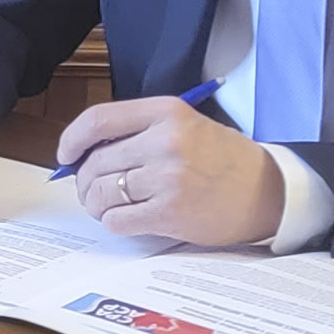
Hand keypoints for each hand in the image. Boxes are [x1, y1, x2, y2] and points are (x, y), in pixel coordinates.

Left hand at [56, 96, 284, 244]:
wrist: (268, 192)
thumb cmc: (221, 160)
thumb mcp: (184, 126)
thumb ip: (137, 133)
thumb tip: (81, 154)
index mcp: (166, 112)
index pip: (98, 119)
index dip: (72, 140)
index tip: (65, 155)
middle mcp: (165, 141)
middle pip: (95, 162)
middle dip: (84, 181)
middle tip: (93, 190)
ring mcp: (168, 178)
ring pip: (101, 193)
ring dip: (96, 204)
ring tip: (109, 206)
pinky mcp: (170, 212)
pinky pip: (117, 220)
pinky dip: (113, 222)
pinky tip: (128, 218)